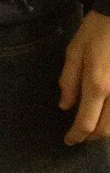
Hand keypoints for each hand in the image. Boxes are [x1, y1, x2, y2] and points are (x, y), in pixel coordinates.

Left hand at [59, 9, 109, 143]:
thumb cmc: (96, 31)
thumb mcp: (74, 52)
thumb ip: (69, 81)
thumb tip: (66, 106)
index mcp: (98, 85)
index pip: (86, 122)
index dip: (76, 135)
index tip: (68, 140)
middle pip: (106, 130)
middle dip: (91, 137)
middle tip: (79, 135)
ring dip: (105, 131)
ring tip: (92, 127)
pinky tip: (106, 114)